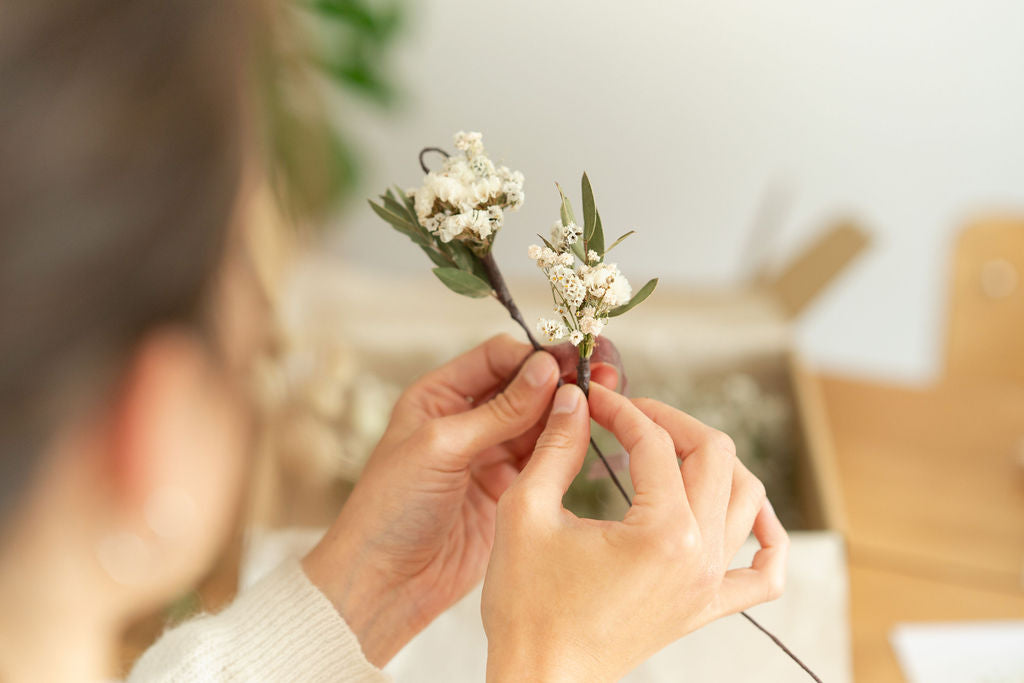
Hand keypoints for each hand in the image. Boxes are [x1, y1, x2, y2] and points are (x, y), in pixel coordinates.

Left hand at [302, 334, 616, 665]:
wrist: (385, 582)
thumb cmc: (390, 509)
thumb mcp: (440, 447)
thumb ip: (498, 410)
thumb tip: (545, 368)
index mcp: (438, 397)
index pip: (497, 359)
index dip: (534, 357)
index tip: (570, 361)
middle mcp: (466, 421)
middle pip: (524, 387)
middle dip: (562, 379)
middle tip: (604, 371)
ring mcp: (488, 456)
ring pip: (539, 422)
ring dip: (570, 411)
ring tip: (607, 397)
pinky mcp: (508, 490)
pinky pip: (544, 459)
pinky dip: (567, 447)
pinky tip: (590, 435)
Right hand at [482, 383, 788, 681]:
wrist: (540, 678)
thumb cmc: (527, 607)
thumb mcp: (526, 512)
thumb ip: (555, 447)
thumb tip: (574, 400)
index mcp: (662, 532)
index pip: (653, 443)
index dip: (621, 409)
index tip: (593, 398)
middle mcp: (700, 557)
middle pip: (714, 455)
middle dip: (669, 421)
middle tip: (628, 414)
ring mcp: (710, 585)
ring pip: (747, 496)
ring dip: (713, 460)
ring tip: (669, 448)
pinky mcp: (706, 608)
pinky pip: (765, 571)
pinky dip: (767, 534)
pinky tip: (748, 512)